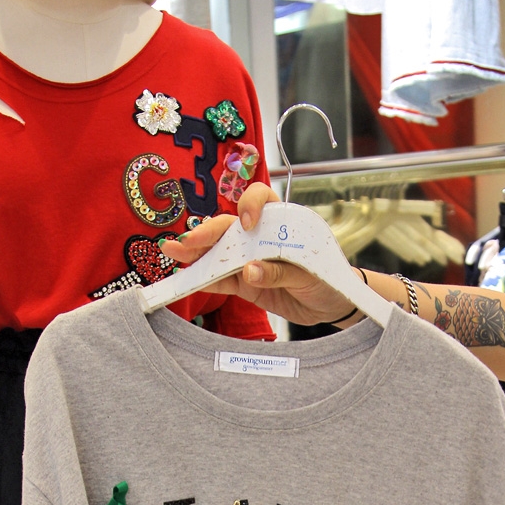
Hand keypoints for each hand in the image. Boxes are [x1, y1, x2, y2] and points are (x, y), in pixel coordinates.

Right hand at [159, 183, 361, 326]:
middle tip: (187, 242)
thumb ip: (280, 271)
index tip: (247, 224)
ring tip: (172, 252)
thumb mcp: (311, 274)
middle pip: (230, 228)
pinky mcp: (245, 283)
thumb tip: (249, 271)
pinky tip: (187, 277)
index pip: (261, 199)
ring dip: (195, 253)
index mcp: (282, 222)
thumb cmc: (329, 279)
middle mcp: (262, 236)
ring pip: (219, 252)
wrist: (333, 306)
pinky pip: (222, 279)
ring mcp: (251, 259)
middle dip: (207, 233)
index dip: (250, 206)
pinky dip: (205, 279)